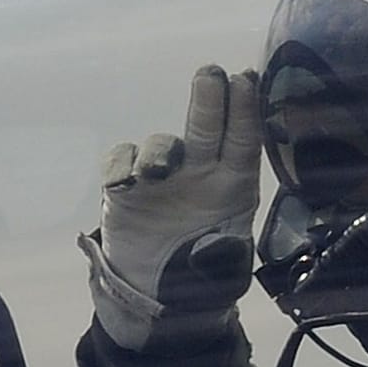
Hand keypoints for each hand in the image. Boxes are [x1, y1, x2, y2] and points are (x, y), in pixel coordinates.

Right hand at [79, 66, 260, 350]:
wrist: (153, 293)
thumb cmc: (200, 271)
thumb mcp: (225, 263)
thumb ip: (226, 248)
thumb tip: (222, 244)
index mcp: (233, 185)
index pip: (243, 143)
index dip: (245, 112)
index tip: (246, 80)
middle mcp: (200, 172)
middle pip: (206, 129)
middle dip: (210, 100)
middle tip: (213, 73)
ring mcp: (162, 176)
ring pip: (161, 145)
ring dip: (159, 151)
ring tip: (157, 173)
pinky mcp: (127, 187)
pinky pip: (121, 163)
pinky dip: (120, 168)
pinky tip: (124, 184)